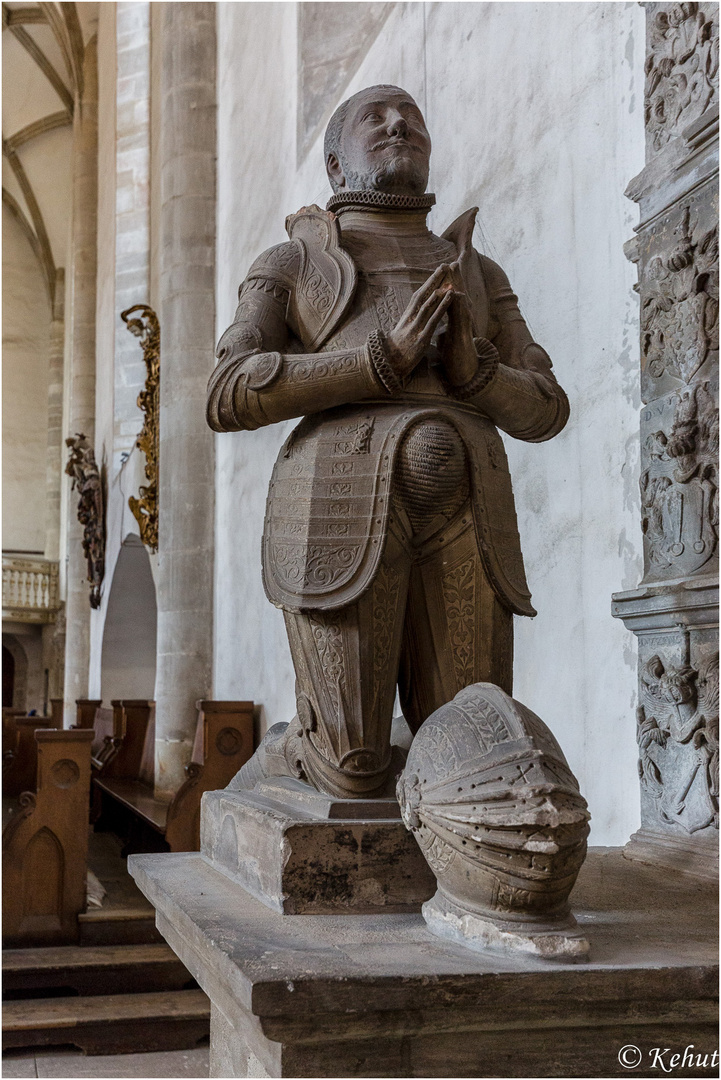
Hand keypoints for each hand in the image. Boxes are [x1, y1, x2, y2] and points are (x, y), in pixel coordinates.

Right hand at [385, 264, 454, 380]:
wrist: (387, 365)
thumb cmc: (396, 350)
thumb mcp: (403, 332)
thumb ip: (411, 322)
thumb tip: (417, 314)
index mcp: (407, 316)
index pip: (418, 295)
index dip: (428, 283)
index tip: (437, 272)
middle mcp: (410, 318)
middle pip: (423, 295)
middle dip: (434, 280)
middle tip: (444, 266)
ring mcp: (416, 327)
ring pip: (428, 305)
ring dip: (439, 291)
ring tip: (449, 280)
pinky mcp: (422, 337)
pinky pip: (433, 319)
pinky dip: (442, 306)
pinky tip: (450, 297)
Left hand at [438, 261, 478, 386]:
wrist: (460, 363)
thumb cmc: (451, 348)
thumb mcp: (442, 331)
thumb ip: (440, 322)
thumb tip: (434, 319)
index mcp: (451, 314)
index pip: (448, 294)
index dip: (445, 282)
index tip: (441, 270)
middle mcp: (458, 314)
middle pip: (456, 292)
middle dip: (453, 277)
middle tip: (450, 262)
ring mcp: (462, 320)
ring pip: (460, 298)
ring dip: (457, 284)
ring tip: (454, 270)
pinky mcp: (463, 329)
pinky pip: (461, 313)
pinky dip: (457, 303)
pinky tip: (455, 293)